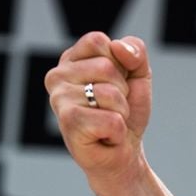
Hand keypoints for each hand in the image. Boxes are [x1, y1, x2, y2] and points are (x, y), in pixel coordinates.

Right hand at [44, 31, 151, 176]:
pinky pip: (111, 119)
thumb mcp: (138, 76)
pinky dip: (118, 131)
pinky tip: (105, 136)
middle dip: (122, 91)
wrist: (124, 153)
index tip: (115, 83)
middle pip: (106, 67)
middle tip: (113, 108)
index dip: (120, 65)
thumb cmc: (125, 114)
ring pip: (110, 94)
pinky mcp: (68, 122)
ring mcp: (59, 99)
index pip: (99, 41)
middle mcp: (58, 76)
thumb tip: (118, 47)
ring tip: (109, 121)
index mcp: (71, 60)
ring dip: (121, 112)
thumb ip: (135, 52)